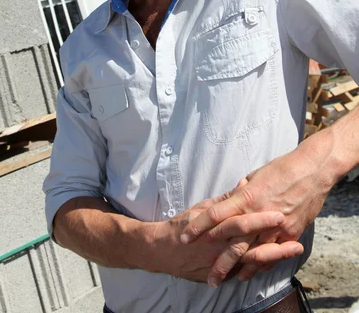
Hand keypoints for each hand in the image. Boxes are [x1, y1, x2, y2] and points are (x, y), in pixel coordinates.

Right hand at [150, 193, 298, 283]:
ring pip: (252, 260)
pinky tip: (279, 263)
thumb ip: (225, 199)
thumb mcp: (202, 207)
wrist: (162, 250)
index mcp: (216, 225)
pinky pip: (245, 271)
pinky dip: (262, 267)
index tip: (281, 211)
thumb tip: (243, 185)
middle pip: (251, 242)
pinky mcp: (222, 273)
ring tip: (295, 248)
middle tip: (296, 235)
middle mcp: (220, 244)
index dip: (262, 217)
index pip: (242, 220)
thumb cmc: (182, 224)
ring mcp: (222, 261)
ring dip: (275, 255)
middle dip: (274, 238)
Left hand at [180, 147, 329, 284]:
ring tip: (225, 279)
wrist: (311, 170)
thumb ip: (240, 192)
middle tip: (207, 276)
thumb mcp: (255, 176)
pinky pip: (273, 254)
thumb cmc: (281, 168)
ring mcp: (275, 226)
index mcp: (246, 197)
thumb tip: (229, 199)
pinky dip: (261, 264)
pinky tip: (250, 272)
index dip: (198, 226)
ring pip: (252, 254)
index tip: (185, 236)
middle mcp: (257, 214)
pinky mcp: (291, 232)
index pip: (215, 214)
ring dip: (238, 269)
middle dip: (218, 262)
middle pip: (232, 242)